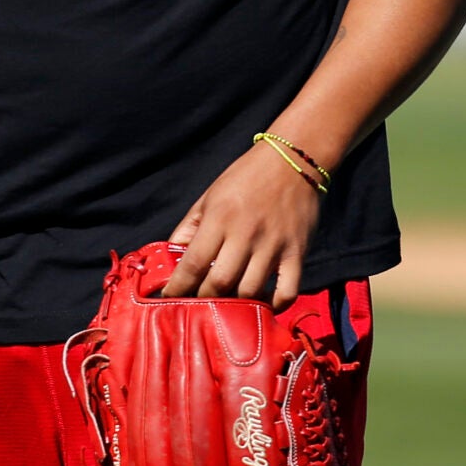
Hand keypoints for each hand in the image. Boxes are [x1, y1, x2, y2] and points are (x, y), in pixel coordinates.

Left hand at [159, 139, 322, 308]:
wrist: (292, 160)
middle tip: (199, 304)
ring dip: (237, 305)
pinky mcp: (297, 253)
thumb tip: (171, 257)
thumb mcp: (209, 197)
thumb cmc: (245, 178)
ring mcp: (273, 246)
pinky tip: (263, 304)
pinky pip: (287, 291)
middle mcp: (246, 234)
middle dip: (205, 300)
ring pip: (251, 292)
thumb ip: (188, 228)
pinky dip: (275, 305)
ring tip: (228, 306)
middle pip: (220, 283)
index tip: (168, 300)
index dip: (177, 287)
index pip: (193, 263)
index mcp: (219, 218)